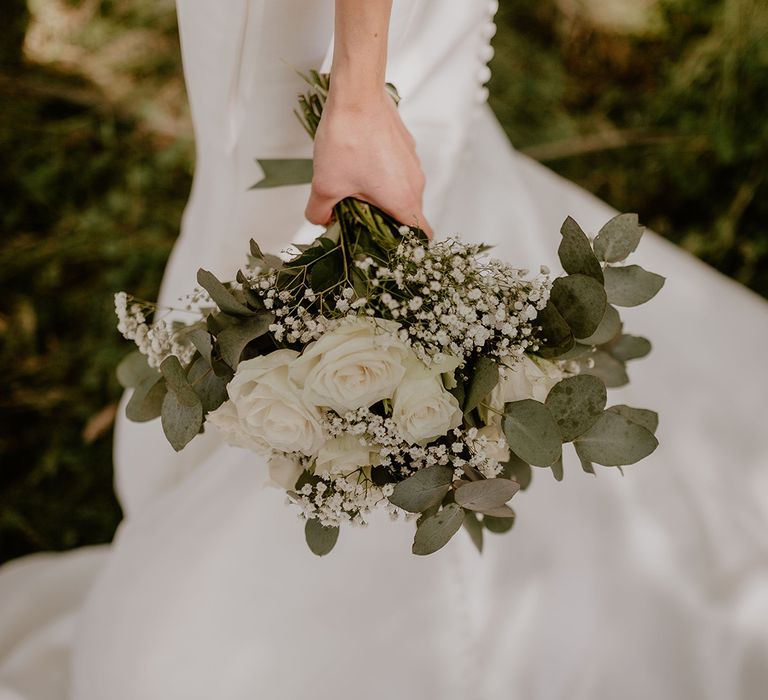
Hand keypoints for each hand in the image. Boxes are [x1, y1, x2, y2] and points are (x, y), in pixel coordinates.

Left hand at [305, 90, 433, 237]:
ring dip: (382, 198)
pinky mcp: (406, 146)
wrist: (356, 93)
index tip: (390, 247)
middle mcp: (415, 183)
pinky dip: (383, 177)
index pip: (422, 235)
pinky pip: (398, 172)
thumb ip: (320, 213)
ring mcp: (413, 163)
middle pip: (408, 215)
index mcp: (403, 200)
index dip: (409, 247)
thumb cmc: (346, 140)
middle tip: (358, 221)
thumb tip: (322, 221)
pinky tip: (357, 167)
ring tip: (353, 191)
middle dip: (386, 223)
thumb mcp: (324, 185)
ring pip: (402, 192)